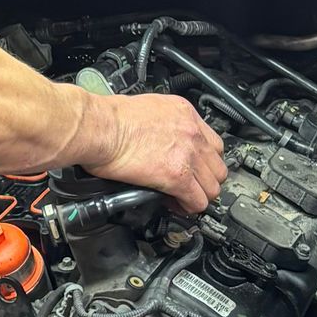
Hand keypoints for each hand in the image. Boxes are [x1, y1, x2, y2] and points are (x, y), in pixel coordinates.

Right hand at [74, 91, 225, 213]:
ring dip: (199, 195)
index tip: (196, 168)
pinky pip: (197, 201)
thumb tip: (158, 139)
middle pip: (218, 166)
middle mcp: (191, 132)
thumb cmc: (108, 118)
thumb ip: (162, 124)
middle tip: (190, 186)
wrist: (99, 127)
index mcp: (184, 112)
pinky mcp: (177, 176)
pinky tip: (176, 205)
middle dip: (205, 180)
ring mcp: (188, 154)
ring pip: (212, 187)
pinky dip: (188, 207)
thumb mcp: (145, 109)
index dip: (205, 160)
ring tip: (183, 199)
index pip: (213, 142)